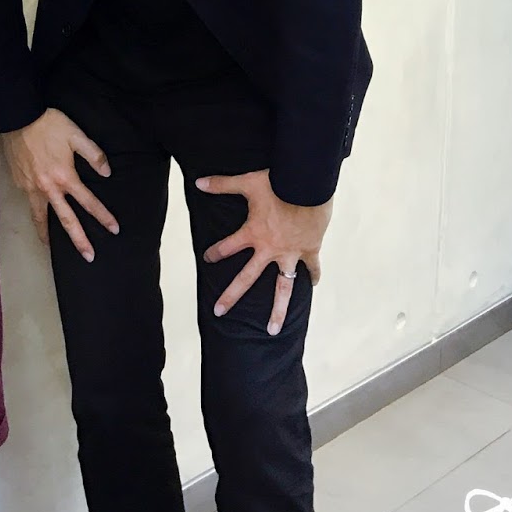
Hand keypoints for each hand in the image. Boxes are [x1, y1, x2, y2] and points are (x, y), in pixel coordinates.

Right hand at [2, 109, 118, 261]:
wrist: (17, 117)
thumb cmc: (48, 124)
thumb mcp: (76, 134)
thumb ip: (94, 154)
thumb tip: (107, 172)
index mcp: (65, 177)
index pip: (88, 202)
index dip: (103, 216)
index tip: (114, 229)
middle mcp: (48, 188)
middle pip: (66, 220)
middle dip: (79, 240)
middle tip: (89, 257)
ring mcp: (31, 188)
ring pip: (40, 218)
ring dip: (47, 235)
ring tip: (52, 249)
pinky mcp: (19, 184)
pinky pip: (30, 204)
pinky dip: (35, 214)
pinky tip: (38, 216)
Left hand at [196, 169, 333, 334]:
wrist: (310, 186)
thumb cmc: (279, 182)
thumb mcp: (248, 182)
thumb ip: (223, 184)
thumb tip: (198, 181)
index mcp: (253, 234)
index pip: (227, 247)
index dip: (215, 252)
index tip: (208, 258)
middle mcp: (269, 249)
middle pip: (246, 278)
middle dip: (231, 295)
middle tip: (218, 312)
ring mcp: (290, 253)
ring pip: (283, 288)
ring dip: (278, 310)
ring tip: (272, 330)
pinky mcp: (309, 250)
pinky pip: (311, 268)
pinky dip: (313, 276)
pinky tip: (312, 286)